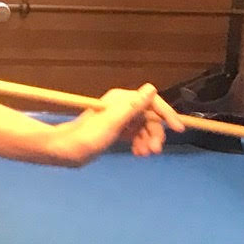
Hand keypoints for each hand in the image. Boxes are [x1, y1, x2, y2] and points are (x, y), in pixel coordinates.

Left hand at [50, 85, 181, 164]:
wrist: (65, 151)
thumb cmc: (86, 137)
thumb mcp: (112, 123)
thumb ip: (133, 106)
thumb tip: (151, 88)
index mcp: (121, 99)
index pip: (152, 102)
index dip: (166, 114)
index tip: (178, 129)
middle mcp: (122, 105)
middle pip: (149, 117)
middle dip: (155, 133)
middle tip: (155, 152)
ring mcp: (119, 118)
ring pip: (144, 127)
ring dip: (148, 140)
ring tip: (144, 154)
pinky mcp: (116, 130)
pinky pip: (135, 134)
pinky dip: (140, 143)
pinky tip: (138, 153)